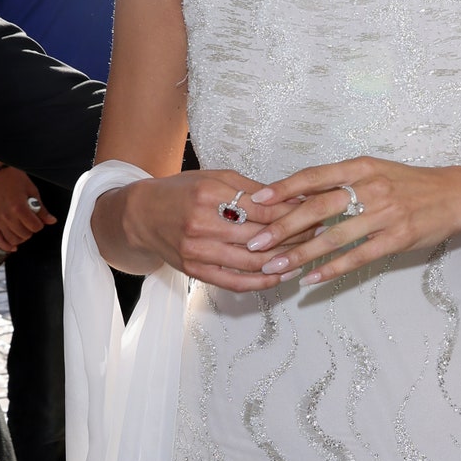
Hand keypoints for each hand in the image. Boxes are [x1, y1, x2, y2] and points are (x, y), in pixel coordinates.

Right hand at [0, 166, 53, 253]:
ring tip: (23, 228)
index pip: (35, 227)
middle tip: (31, 221)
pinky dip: (5, 245)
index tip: (39, 218)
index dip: (40, 224)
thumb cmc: (15, 178)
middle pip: (25, 235)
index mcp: (19, 208)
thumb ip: (41, 209)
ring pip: (13, 240)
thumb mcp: (32, 191)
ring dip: (21, 237)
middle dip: (31, 230)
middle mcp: (7, 216)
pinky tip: (13, 246)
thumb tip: (52, 221)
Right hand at [116, 171, 306, 290]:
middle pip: (261, 236)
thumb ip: (251, 189)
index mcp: (209, 195)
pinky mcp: (195, 271)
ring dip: (285, 261)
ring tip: (307, 255)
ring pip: (253, 262)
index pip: (263, 208)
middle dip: (296, 236)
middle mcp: (202, 224)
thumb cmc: (181, 192)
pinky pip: (236, 282)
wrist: (141, 215)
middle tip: (320, 233)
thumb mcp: (214, 178)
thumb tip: (293, 196)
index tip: (316, 211)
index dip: (294, 212)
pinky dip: (262, 282)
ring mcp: (197, 251)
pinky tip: (281, 276)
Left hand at [240, 157, 460, 289]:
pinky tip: (311, 279)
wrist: (456, 195)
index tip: (256, 201)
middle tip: (255, 243)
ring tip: (275, 267)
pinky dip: (332, 269)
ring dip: (301, 254)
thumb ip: (340, 182)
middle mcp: (370, 187)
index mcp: (360, 167)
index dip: (283, 189)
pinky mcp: (397, 238)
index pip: (314, 176)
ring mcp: (385, 214)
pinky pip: (358, 256)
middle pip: (317, 207)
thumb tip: (298, 195)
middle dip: (282, 227)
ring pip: (334, 237)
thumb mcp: (375, 171)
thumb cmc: (409, 184)